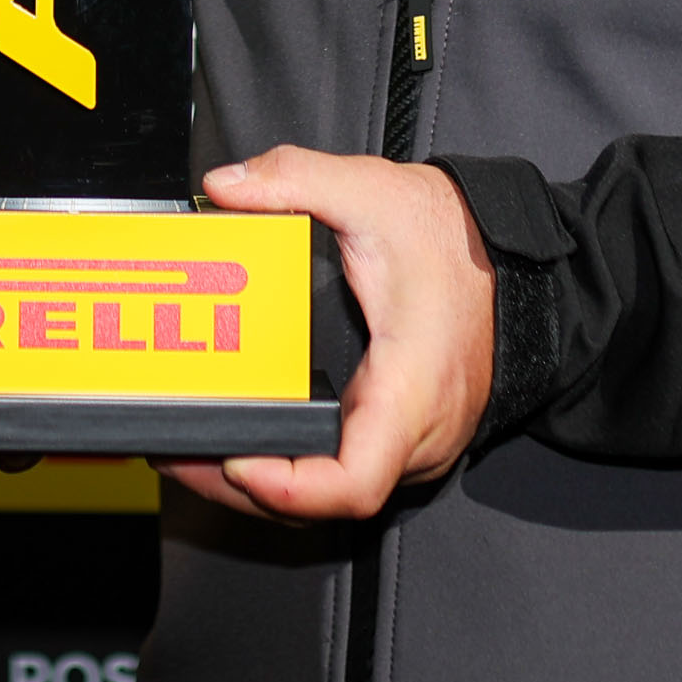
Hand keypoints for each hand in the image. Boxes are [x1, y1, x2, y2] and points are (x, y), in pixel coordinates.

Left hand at [163, 144, 496, 521]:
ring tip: (192, 456)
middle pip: (326, 501)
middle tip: (177, 456)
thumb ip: (295, 179)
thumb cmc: (451, 238)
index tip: (236, 462)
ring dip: (263, 488)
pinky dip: (292, 472)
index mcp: (408, 387)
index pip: (356, 482)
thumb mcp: (371, 190)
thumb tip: (225, 187)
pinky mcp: (405, 438)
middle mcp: (418, 433)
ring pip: (333, 495)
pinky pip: (345, 475)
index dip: (290, 489)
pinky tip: (245, 444)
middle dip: (244, 489)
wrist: (504, 252)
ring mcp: (415, 444)